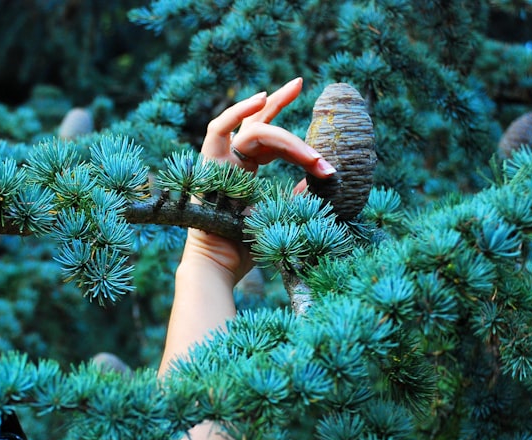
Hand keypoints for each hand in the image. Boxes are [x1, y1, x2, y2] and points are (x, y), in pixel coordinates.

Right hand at [184, 78, 335, 282]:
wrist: (220, 264)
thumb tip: (323, 177)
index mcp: (244, 173)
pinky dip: (238, 112)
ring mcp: (218, 163)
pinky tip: (261, 100)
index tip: (323, 145)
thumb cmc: (246, 246)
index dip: (296, 139)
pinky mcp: (208, 165)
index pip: (270, 142)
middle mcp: (230, 163)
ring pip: (251, 130)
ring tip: (293, 90)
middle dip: (280, 104)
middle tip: (301, 83)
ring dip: (277, 118)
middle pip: (257, 125)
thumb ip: (299, 195)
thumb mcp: (282, 214)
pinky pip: (218, 130)